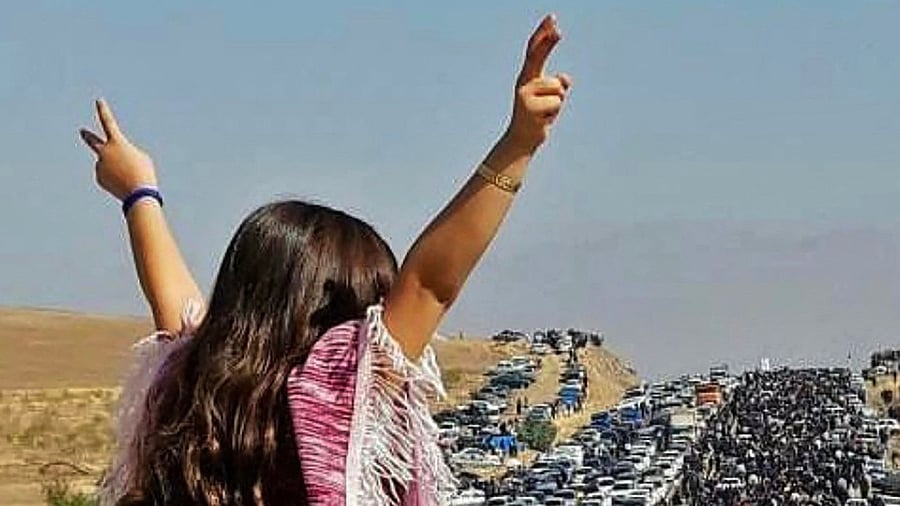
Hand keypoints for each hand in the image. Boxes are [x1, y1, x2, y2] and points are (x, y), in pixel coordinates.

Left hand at [79, 99, 157, 200]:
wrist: (138, 193)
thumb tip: (114, 160)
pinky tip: (122, 184)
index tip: (98, 101)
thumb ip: (125, 153)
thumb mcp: (140, 157)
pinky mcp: (99, 178)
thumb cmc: (143, 172)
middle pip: (93, 141)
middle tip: (82, 131)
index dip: (103, 111)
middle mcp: (104, 152)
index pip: (108, 122)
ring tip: (128, 176)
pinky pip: (107, 176)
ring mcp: (99, 165)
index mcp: (116, 142)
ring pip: (109, 165)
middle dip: (87, 136)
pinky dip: (115, 179)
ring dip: (117, 169)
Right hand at [506, 14, 571, 152]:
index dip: (543, 34)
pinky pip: (557, 102)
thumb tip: (565, 79)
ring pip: (558, 88)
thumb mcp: (551, 98)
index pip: (534, 51)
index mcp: (528, 77)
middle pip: (537, 57)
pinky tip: (544, 119)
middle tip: (558, 28)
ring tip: (546, 112)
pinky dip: (555, 113)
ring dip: (558, 102)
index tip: (552, 19)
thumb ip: (558, 85)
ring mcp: (525, 95)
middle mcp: (524, 82)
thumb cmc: (538, 117)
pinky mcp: (530, 108)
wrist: (522, 140)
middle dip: (548, 41)